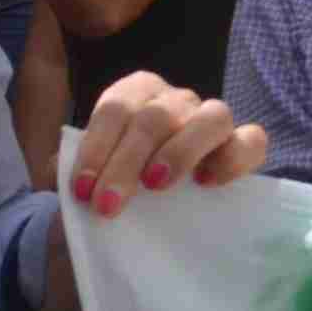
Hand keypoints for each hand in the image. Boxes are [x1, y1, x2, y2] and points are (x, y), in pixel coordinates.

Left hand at [61, 74, 263, 216]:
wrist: (139, 215)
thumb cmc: (112, 189)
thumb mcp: (84, 179)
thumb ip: (67, 169)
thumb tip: (59, 167)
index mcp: (135, 95)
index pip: (117, 107)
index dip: (97, 147)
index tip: (82, 190)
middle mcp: (176, 100)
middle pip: (156, 117)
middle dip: (126, 162)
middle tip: (107, 205)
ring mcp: (212, 120)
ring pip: (211, 116)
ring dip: (181, 150)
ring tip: (156, 184)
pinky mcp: (241, 147)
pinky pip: (252, 139)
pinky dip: (233, 157)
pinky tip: (208, 182)